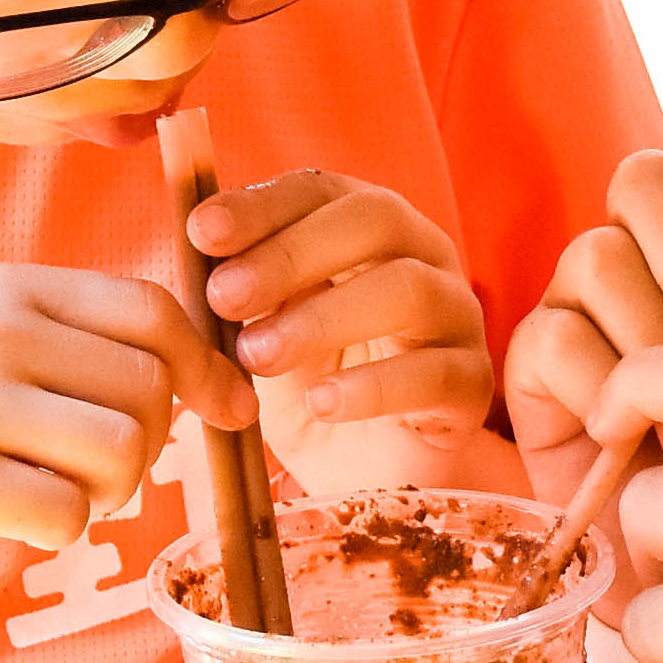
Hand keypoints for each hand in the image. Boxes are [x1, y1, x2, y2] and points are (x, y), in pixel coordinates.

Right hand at [0, 262, 245, 599]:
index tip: (226, 410)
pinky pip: (68, 512)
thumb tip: (211, 373)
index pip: (150, 309)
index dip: (204, 364)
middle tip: (90, 476)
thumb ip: (67, 343)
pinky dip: (56, 532)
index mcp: (2, 287)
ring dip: (109, 494)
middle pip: (148, 386)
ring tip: (53, 497)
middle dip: (147, 447)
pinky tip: (8, 523)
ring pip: (124, 450)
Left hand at [191, 169, 523, 493]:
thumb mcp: (256, 330)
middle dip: (291, 252)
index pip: (321, 189)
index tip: (202, 233)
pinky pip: (435, 373)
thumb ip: (233, 291)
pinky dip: (372, 387)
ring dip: (324, 317)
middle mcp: (421, 254)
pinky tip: (320, 403)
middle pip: (375, 218)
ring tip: (257, 357)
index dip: (262, 205)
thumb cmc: (304, 383)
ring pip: (409, 288)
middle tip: (224, 297)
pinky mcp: (470, 385)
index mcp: (365, 226)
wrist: (356, 473)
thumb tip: (192, 251)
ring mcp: (455, 316)